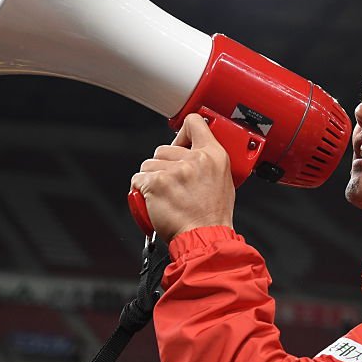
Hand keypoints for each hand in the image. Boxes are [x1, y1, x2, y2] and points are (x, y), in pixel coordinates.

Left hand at [131, 113, 235, 241]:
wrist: (205, 237)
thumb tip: (194, 153)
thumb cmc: (213, 217)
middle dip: (163, 165)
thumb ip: (209, 163)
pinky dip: (140, 190)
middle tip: (172, 184)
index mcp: (214, 156)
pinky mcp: (157, 183)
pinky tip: (152, 200)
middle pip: (164, 148)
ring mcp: (175, 171)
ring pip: (148, 164)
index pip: (195, 123)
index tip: (179, 140)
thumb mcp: (224, 182)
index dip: (183, 132)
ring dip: (150, 178)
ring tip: (163, 195)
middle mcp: (195, 160)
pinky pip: (138, 179)